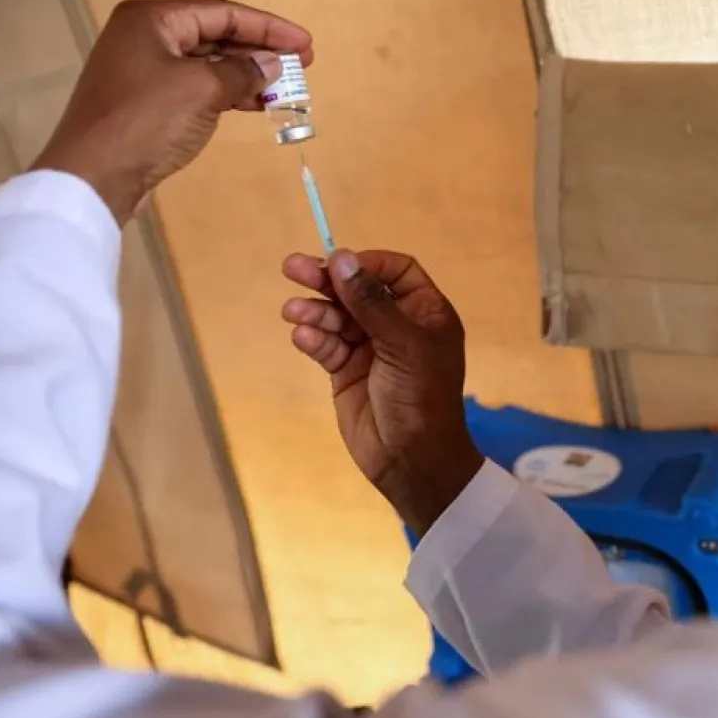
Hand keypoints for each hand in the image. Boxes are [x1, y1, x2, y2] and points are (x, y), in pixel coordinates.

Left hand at [33, 0, 313, 224]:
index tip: (305, 45)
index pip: (222, 13)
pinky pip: (194, 88)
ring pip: (205, 64)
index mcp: (152, 20)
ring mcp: (141, 71)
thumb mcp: (202, 90)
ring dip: (245, 75)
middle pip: (213, 36)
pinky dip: (225, 95)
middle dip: (258, 51)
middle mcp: (144, 38)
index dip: (268, 28)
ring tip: (283, 88)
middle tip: (300, 65)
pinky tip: (252, 105)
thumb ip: (243, 72)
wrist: (93, 176)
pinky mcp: (144, 103)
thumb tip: (272, 64)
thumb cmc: (147, 121)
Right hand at [281, 248, 483, 534]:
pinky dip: (314, 338)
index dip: (367, 264)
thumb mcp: (402, 344)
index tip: (338, 262)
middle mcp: (398, 326)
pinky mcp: (347, 371)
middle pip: (359, 290)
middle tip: (291, 268)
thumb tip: (342, 258)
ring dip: (315, 311)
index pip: (396, 272)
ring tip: (292, 311)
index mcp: (426, 312)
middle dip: (326, 280)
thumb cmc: (421, 396)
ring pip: (338, 317)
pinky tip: (303, 337)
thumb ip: (371, 302)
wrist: (412, 459)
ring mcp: (371, 349)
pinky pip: (327, 345)